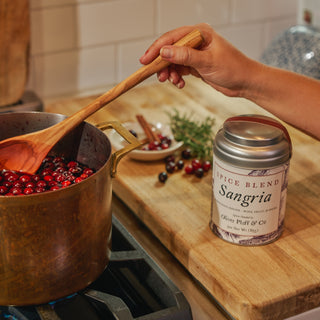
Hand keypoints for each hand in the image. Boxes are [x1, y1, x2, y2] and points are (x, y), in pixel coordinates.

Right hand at [139, 23, 256, 97]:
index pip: (172, 38)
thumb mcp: (207, 62)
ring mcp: (195, 53)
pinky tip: (180, 83)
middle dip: (162, 63)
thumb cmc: (233, 68)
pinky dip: (177, 77)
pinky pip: (179, 69)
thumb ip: (185, 56)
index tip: (145, 60)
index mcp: (200, 33)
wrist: (244, 82)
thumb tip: (164, 52)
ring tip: (172, 81)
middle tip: (157, 75)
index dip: (156, 49)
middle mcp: (196, 41)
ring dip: (170, 72)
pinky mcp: (195, 64)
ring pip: (173, 61)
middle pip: (170, 49)